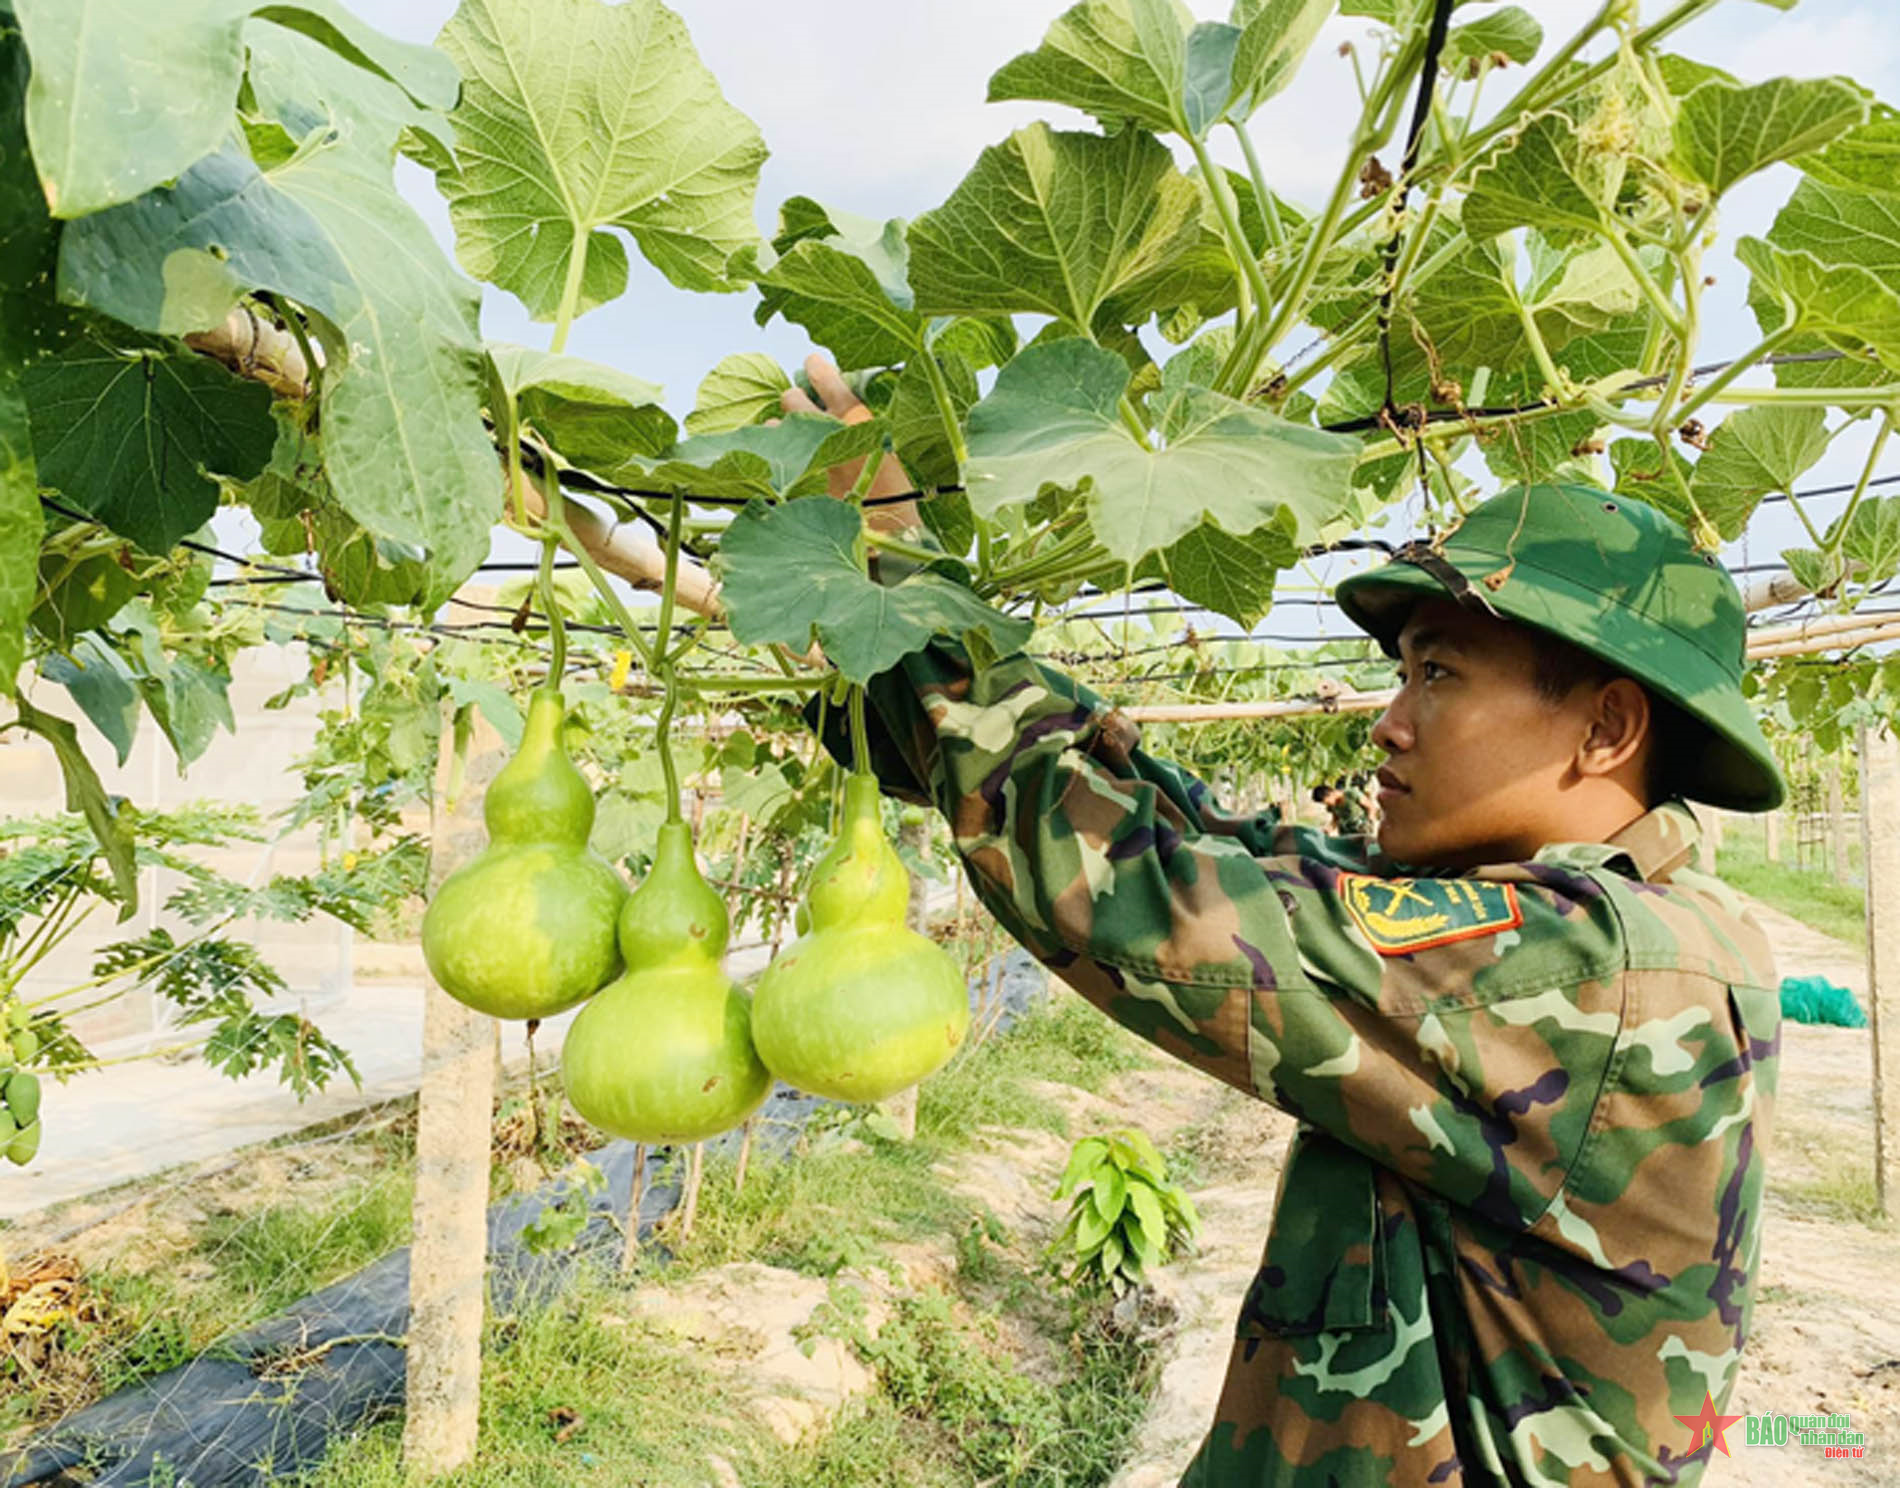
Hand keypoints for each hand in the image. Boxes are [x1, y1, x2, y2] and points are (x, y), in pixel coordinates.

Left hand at [780, 354, 922, 536]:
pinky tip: (780, 458)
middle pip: (791, 399)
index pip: (826, 379)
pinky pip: (772, 459)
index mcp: (855, 419)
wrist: (888, 530)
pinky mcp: (794, 481)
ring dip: (779, 428)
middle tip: (800, 406)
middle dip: (794, 400)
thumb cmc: (896, 490)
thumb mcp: (885, 447)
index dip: (817, 367)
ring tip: (789, 435)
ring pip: (774, 426)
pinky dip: (773, 455)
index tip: (813, 363)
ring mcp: (806, 457)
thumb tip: (839, 403)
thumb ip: (860, 424)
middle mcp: (825, 432)